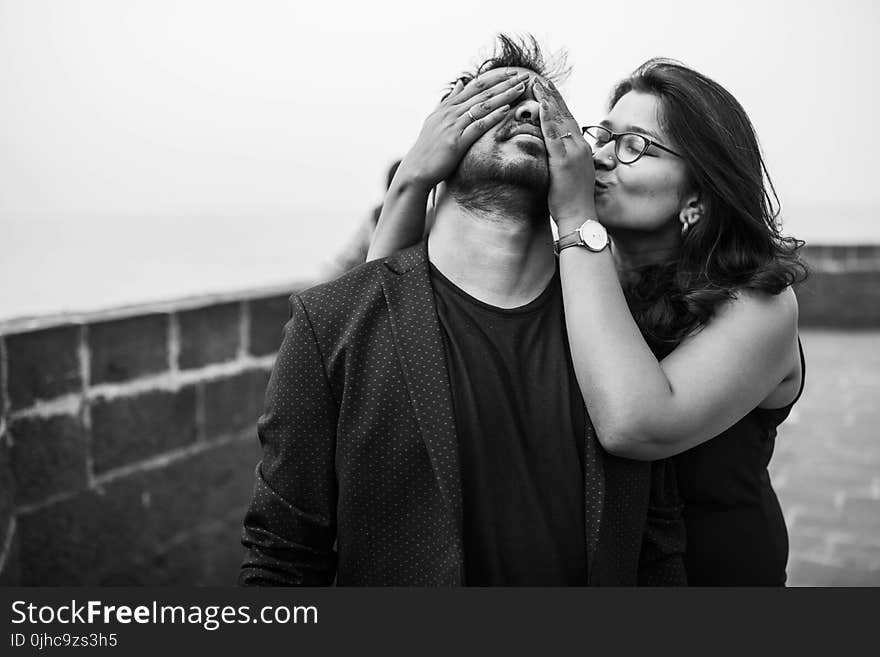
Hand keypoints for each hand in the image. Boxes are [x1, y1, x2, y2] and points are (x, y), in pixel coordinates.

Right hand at [396, 68, 530, 188]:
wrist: (416, 170)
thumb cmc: (428, 147)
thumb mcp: (436, 119)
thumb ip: (450, 101)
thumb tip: (461, 83)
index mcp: (448, 107)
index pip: (475, 87)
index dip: (495, 78)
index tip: (513, 73)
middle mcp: (451, 113)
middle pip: (482, 93)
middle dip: (505, 83)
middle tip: (524, 75)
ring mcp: (453, 126)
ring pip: (483, 106)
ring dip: (504, 95)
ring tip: (521, 88)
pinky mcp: (457, 142)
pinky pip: (478, 126)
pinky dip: (493, 117)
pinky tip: (507, 109)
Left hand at [532, 79, 596, 232]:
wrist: (580, 215)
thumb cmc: (572, 199)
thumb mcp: (571, 174)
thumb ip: (564, 159)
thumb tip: (555, 152)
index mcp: (581, 148)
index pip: (568, 120)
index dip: (557, 103)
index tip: (548, 89)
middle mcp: (580, 146)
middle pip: (565, 114)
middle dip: (552, 96)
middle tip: (540, 79)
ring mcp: (573, 153)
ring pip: (559, 121)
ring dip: (548, 101)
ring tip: (537, 85)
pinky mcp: (564, 162)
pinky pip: (554, 137)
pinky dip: (547, 120)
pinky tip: (540, 107)